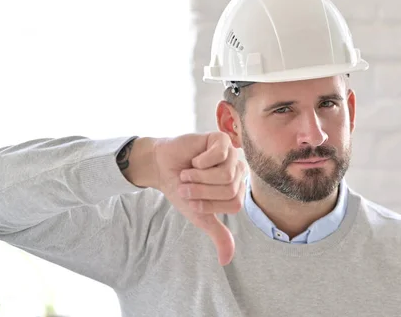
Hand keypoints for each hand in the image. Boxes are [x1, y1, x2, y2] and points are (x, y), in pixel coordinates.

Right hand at [150, 132, 245, 265]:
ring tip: (188, 173)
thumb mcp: (200, 216)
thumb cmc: (182, 190)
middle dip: (202, 191)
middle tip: (187, 186)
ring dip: (199, 177)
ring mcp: (232, 154)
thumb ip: (218, 234)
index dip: (210, 205)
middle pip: (230, 189)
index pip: (234, 204)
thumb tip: (226, 260)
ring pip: (225, 174)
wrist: (162, 170)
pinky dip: (201, 161)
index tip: (194, 201)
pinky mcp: (221, 140)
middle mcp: (239, 171)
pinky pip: (219, 154)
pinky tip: (194, 159)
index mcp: (238, 189)